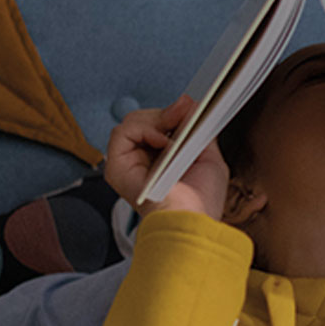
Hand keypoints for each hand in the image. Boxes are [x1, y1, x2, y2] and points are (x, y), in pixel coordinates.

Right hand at [103, 96, 228, 218]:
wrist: (192, 221)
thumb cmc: (201, 201)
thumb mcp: (207, 156)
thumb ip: (197, 130)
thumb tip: (189, 105)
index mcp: (161, 160)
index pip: (158, 126)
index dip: (172, 114)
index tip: (190, 106)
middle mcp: (142, 161)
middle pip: (144, 120)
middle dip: (165, 113)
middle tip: (184, 113)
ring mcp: (128, 163)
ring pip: (132, 122)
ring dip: (156, 120)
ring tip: (174, 133)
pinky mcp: (117, 167)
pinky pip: (122, 132)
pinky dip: (144, 130)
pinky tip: (162, 143)